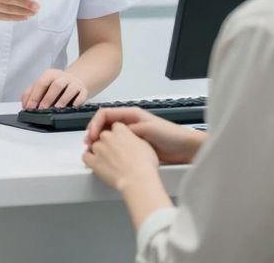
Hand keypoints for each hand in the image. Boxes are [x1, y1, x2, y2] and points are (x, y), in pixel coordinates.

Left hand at [22, 68, 87, 108]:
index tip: (30, 107)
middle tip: (42, 109)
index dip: (34, 96)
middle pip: (55, 85)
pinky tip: (71, 108)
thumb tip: (25, 105)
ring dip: (62, 100)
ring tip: (56, 109)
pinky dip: (76, 102)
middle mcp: (63, 77)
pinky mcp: (83, 91)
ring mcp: (74, 83)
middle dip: (48, 98)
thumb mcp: (42, 86)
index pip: (41, 83)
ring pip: (68, 90)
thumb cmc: (56, 86)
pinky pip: (81, 96)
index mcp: (50, 75)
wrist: (75, 81)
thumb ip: (31, 93)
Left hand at [82, 122, 160, 190]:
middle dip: (107, 143)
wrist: (137, 179)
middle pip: (103, 135)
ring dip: (98, 151)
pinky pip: (85, 156)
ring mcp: (98, 148)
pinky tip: (94, 163)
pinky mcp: (92, 160)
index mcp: (121, 130)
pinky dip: (88, 159)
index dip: (118, 135)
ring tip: (107, 161)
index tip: (119, 141)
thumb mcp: (146, 145)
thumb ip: (135, 139)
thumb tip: (133, 141)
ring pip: (94, 145)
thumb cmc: (144, 165)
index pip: (115, 127)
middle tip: (114, 153)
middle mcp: (107, 136)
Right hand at [84, 107, 203, 164]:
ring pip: (108, 137)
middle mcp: (129, 124)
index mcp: (131, 115)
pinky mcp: (133, 147)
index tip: (92, 135)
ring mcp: (130, 136)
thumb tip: (115, 132)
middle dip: (93, 134)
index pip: (105, 114)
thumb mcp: (149, 128)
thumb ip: (132, 128)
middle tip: (88, 145)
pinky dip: (108, 151)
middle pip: (103, 125)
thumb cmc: (170, 135)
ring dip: (99, 143)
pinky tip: (105, 158)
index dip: (95, 123)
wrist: (185, 149)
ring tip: (92, 153)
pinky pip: (116, 147)